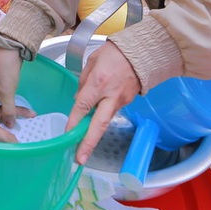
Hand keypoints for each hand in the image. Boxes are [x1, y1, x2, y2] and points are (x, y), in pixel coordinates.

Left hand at [66, 41, 140, 164]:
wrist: (144, 51)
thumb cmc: (116, 52)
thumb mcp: (93, 60)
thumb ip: (84, 80)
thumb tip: (78, 97)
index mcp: (99, 83)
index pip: (82, 107)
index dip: (74, 122)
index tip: (67, 134)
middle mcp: (110, 96)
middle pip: (98, 125)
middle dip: (88, 143)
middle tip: (80, 158)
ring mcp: (121, 101)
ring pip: (105, 121)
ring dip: (94, 135)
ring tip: (84, 147)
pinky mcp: (128, 102)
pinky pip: (112, 112)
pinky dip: (103, 118)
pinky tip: (96, 123)